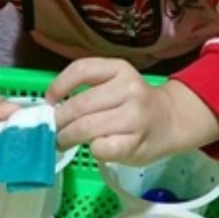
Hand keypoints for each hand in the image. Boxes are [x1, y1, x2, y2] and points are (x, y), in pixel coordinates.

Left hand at [46, 57, 218, 164]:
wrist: (170, 121)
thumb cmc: (135, 102)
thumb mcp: (116, 82)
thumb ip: (90, 87)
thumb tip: (52, 105)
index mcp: (119, 68)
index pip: (81, 69)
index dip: (59, 85)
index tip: (48, 100)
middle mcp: (128, 88)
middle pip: (80, 104)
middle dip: (59, 119)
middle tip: (52, 129)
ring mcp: (134, 116)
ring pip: (87, 127)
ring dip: (68, 137)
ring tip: (62, 141)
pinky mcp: (135, 143)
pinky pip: (102, 148)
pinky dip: (91, 149)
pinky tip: (93, 147)